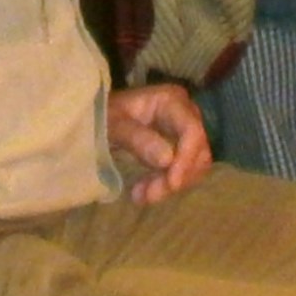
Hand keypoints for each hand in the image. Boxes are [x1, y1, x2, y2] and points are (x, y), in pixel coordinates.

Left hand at [107, 81, 212, 201]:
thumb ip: (138, 138)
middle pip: (197, 151)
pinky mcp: (179, 148)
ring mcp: (184, 132)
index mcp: (171, 100)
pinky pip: (184, 171)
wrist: (98, 119)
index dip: (186, 159)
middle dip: (176, 177)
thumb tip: (168, 159)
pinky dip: (166, 185)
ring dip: (170, 185)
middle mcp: (185, 114)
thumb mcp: (114, 124)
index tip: (171, 184)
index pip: (192, 130)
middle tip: (148, 195)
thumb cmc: (104, 116)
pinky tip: (142, 191)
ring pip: (193, 166)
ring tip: (140, 195)